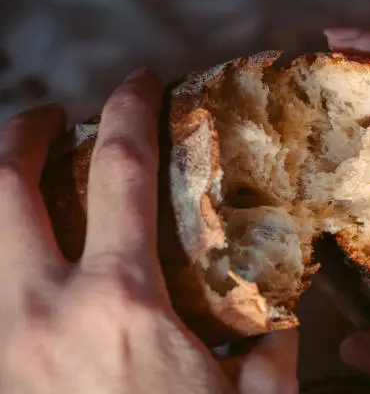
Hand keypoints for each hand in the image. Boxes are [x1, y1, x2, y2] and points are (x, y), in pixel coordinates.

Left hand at [0, 69, 297, 393]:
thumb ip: (269, 341)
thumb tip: (285, 303)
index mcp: (121, 304)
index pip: (121, 172)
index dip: (130, 113)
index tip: (138, 85)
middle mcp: (41, 311)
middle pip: (3, 185)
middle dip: (19, 132)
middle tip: (46, 116)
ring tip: (19, 177)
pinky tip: (22, 261)